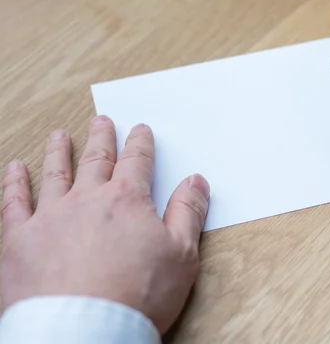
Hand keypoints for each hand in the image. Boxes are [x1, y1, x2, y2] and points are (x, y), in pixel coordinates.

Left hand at [0, 116, 209, 332]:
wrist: (83, 330)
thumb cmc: (137, 295)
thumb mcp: (181, 253)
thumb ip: (189, 211)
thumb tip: (196, 181)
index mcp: (127, 200)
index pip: (136, 162)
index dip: (140, 143)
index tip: (139, 130)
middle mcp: (87, 199)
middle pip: (97, 161)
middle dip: (102, 139)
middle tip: (102, 121)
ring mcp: (50, 217)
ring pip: (56, 173)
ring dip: (60, 152)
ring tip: (61, 135)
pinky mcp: (20, 241)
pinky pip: (14, 202)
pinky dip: (15, 183)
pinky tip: (15, 168)